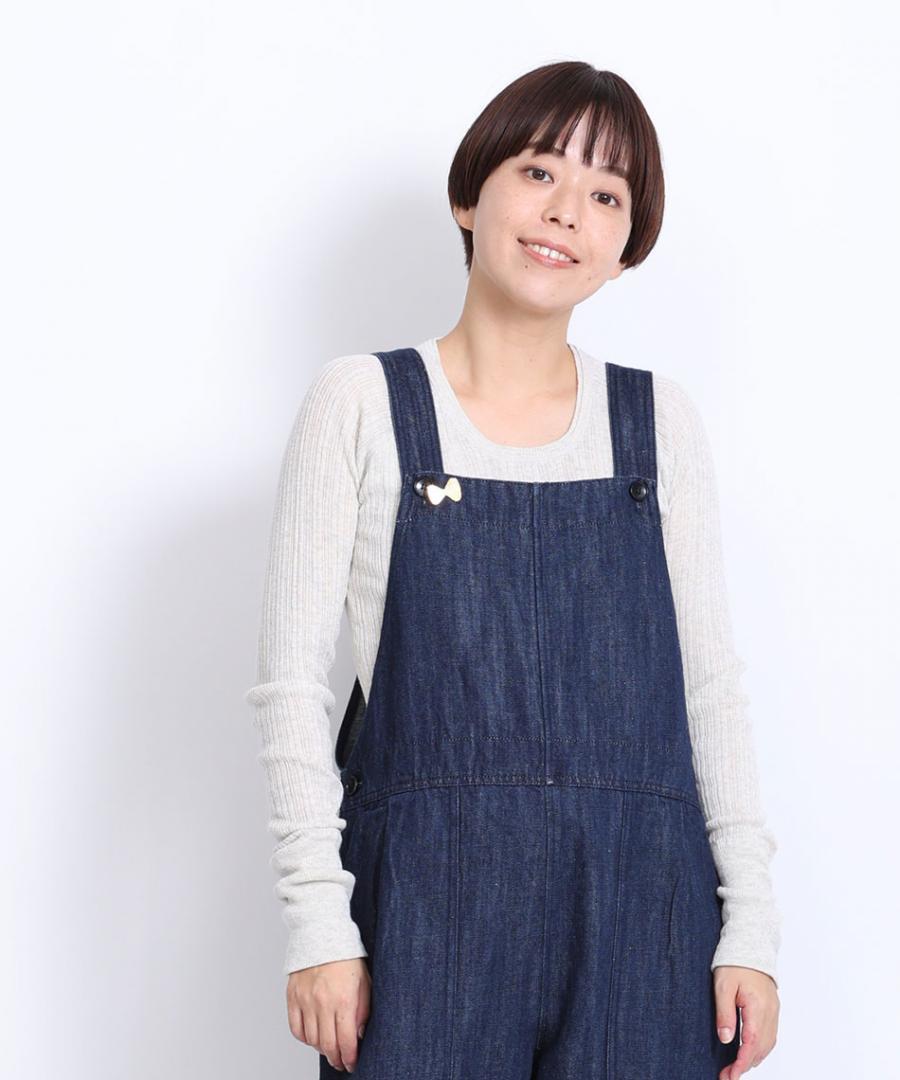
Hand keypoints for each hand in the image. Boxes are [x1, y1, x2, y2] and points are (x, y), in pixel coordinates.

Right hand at [287, 957, 370, 1071]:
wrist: (322, 934)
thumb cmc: (346, 957)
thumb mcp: (364, 981)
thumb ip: (363, 1010)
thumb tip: (358, 1034)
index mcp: (343, 1000)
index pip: (346, 1041)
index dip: (349, 1058)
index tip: (352, 1063)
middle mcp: (323, 1003)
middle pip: (327, 1045)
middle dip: (336, 1059)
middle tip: (341, 1062)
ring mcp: (305, 1001)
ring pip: (311, 1040)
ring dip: (321, 1049)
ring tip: (329, 1048)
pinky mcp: (292, 997)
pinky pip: (296, 1028)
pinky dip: (304, 1038)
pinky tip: (313, 1036)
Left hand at [714, 965, 778, 1077]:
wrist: (750, 944)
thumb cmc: (734, 963)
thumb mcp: (722, 986)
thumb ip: (725, 1013)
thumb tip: (726, 1039)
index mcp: (758, 1006)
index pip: (752, 1042)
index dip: (741, 1062)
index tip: (731, 1075)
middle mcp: (770, 1012)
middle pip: (761, 1048)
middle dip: (745, 1065)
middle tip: (727, 1076)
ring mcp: (774, 1011)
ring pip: (767, 1045)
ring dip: (753, 1059)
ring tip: (734, 1069)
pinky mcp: (772, 1009)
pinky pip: (770, 1036)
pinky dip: (760, 1049)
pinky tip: (748, 1053)